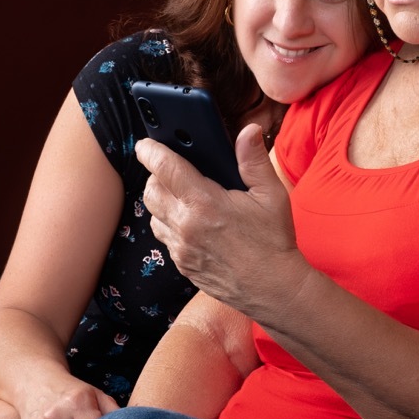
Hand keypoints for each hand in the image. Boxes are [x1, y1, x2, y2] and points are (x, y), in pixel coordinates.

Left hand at [136, 125, 309, 315]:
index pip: (165, 168)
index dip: (151, 151)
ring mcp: (181, 248)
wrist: (273, 288)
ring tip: (180, 193)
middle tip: (171, 167)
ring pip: (153, 215)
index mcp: (205, 203)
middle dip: (155, 175)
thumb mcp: (271, 195)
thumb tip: (248, 130)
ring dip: (160, 200)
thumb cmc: (274, 241)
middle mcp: (186, 226)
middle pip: (151, 191)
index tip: (145, 143)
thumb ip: (254, 160)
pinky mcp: (182, 264)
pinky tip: (188, 219)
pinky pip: (164, 237)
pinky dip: (169, 222)